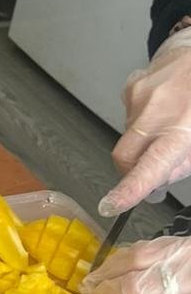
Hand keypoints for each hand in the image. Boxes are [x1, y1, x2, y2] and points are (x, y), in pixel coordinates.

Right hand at [100, 28, 190, 215]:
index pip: (149, 167)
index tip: (112, 205)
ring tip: (168, 126)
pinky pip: (128, 118)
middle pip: (124, 157)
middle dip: (131, 171)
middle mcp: (155, 112)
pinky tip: (161, 111)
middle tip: (152, 172)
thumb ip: (182, 164)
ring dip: (143, 143)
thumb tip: (156, 184)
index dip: (129, 190)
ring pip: (127, 138)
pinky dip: (142, 123)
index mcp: (180, 130)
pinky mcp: (130, 88)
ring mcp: (138, 98)